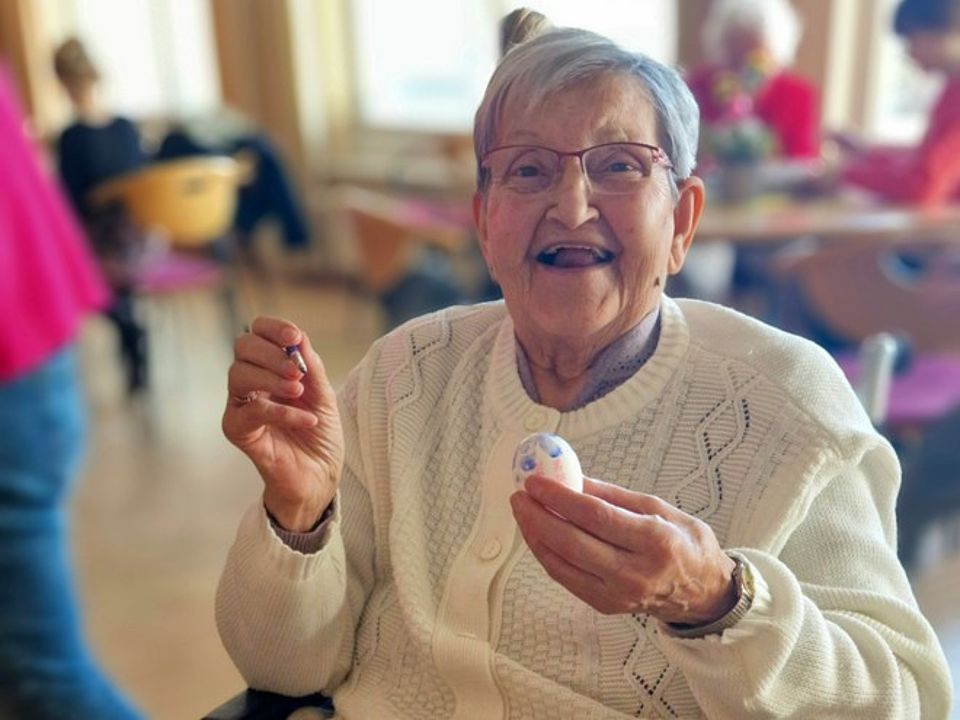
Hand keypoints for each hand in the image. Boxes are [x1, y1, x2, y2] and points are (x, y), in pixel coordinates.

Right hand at [222, 316, 343, 530]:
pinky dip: (281, 412)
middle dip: (270, 352)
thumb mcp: (324, 395)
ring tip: (299, 392)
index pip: (258, 333)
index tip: (294, 336)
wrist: (320, 476)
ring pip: (238, 374)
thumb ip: (312, 366)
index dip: (272, 328)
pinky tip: (305, 420)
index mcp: (271, 366)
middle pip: (242, 347)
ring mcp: (242, 405)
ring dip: (271, 379)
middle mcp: (251, 382)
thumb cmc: (320, 435)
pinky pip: (251, 411)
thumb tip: (299, 336)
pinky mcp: (239, 431)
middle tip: (297, 371)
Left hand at [511, 476, 736, 624]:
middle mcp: (635, 572)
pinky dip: (546, 554)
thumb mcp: (659, 507)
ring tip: (523, 510)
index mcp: (654, 541)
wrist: (702, 592)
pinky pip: (564, 577)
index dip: (560, 497)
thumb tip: (572, 478)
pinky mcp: (604, 605)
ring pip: (561, 563)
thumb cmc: (684, 544)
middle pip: (572, 542)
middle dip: (538, 516)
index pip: (595, 516)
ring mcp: (618, 594)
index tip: (537, 481)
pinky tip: (537, 534)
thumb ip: (613, 495)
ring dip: (535, 535)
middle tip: (520, 495)